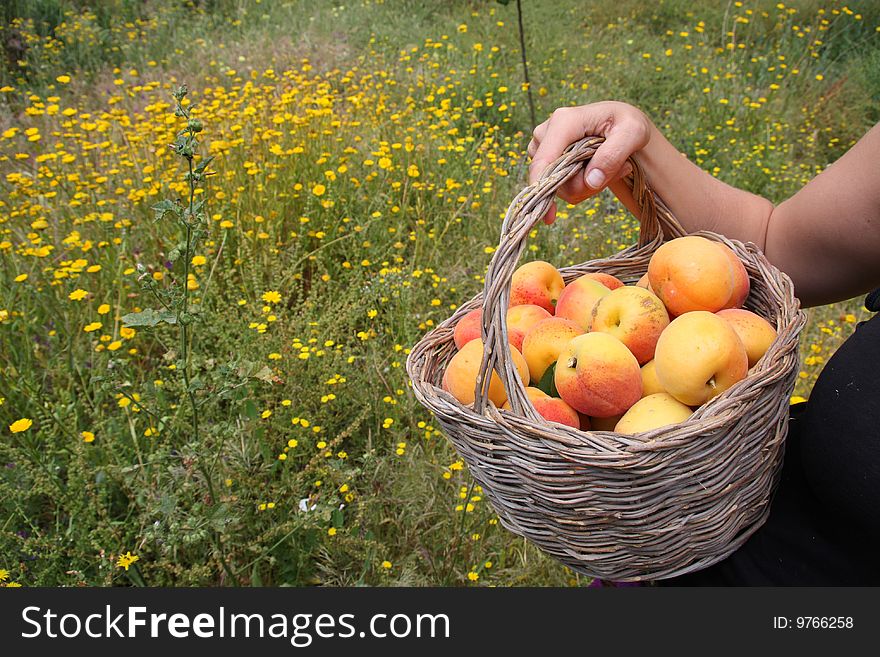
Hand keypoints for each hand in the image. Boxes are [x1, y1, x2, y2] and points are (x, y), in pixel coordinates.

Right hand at [527, 101, 651, 223]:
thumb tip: (591, 181)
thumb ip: (613, 155)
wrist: (621, 126)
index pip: (543, 161)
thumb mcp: (633, 132)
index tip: (550, 217)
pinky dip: (582, 187)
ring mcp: (542, 148)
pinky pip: (561, 188)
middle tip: (616, 172)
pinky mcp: (545, 161)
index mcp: (563, 122)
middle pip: (553, 179)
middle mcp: (545, 134)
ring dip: (586, 186)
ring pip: (558, 186)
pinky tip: (598, 172)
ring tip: (610, 168)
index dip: (543, 188)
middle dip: (584, 185)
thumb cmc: (627, 124)